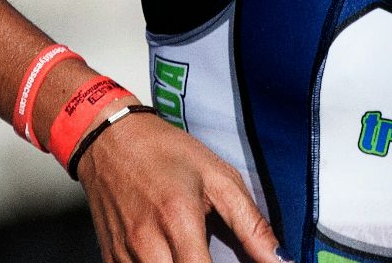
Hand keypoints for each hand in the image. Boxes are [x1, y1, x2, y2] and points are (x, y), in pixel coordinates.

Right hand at [76, 110, 288, 262]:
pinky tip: (171, 255)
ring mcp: (123, 255)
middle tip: (214, 257)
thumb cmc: (167, 153)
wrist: (110, 141)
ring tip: (195, 253)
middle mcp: (146, 243)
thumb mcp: (219, 177)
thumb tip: (281, 260)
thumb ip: (251, 224)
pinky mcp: (110, 259)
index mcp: (178, 220)